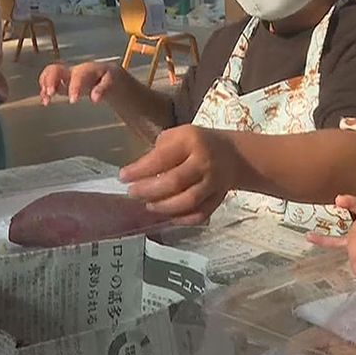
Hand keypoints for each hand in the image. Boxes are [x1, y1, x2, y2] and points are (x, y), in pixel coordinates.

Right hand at [39, 61, 121, 105]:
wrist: (107, 73)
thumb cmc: (109, 78)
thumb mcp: (111, 83)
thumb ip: (103, 90)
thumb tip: (94, 99)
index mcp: (87, 69)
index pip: (78, 75)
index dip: (74, 87)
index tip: (73, 100)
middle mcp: (73, 70)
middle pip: (56, 69)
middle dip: (51, 80)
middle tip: (50, 94)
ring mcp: (66, 75)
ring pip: (49, 73)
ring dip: (45, 85)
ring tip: (46, 100)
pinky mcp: (62, 81)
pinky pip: (49, 82)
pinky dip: (45, 91)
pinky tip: (45, 101)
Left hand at [119, 125, 237, 223]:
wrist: (232, 154)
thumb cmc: (196, 144)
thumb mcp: (178, 135)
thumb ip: (159, 151)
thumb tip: (138, 173)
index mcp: (191, 141)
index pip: (162, 158)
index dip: (140, 170)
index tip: (123, 177)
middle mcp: (204, 162)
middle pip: (175, 182)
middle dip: (149, 191)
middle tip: (133, 193)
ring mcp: (214, 183)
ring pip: (188, 201)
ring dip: (164, 207)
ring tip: (149, 204)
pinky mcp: (218, 199)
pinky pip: (200, 214)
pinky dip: (182, 219)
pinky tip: (168, 215)